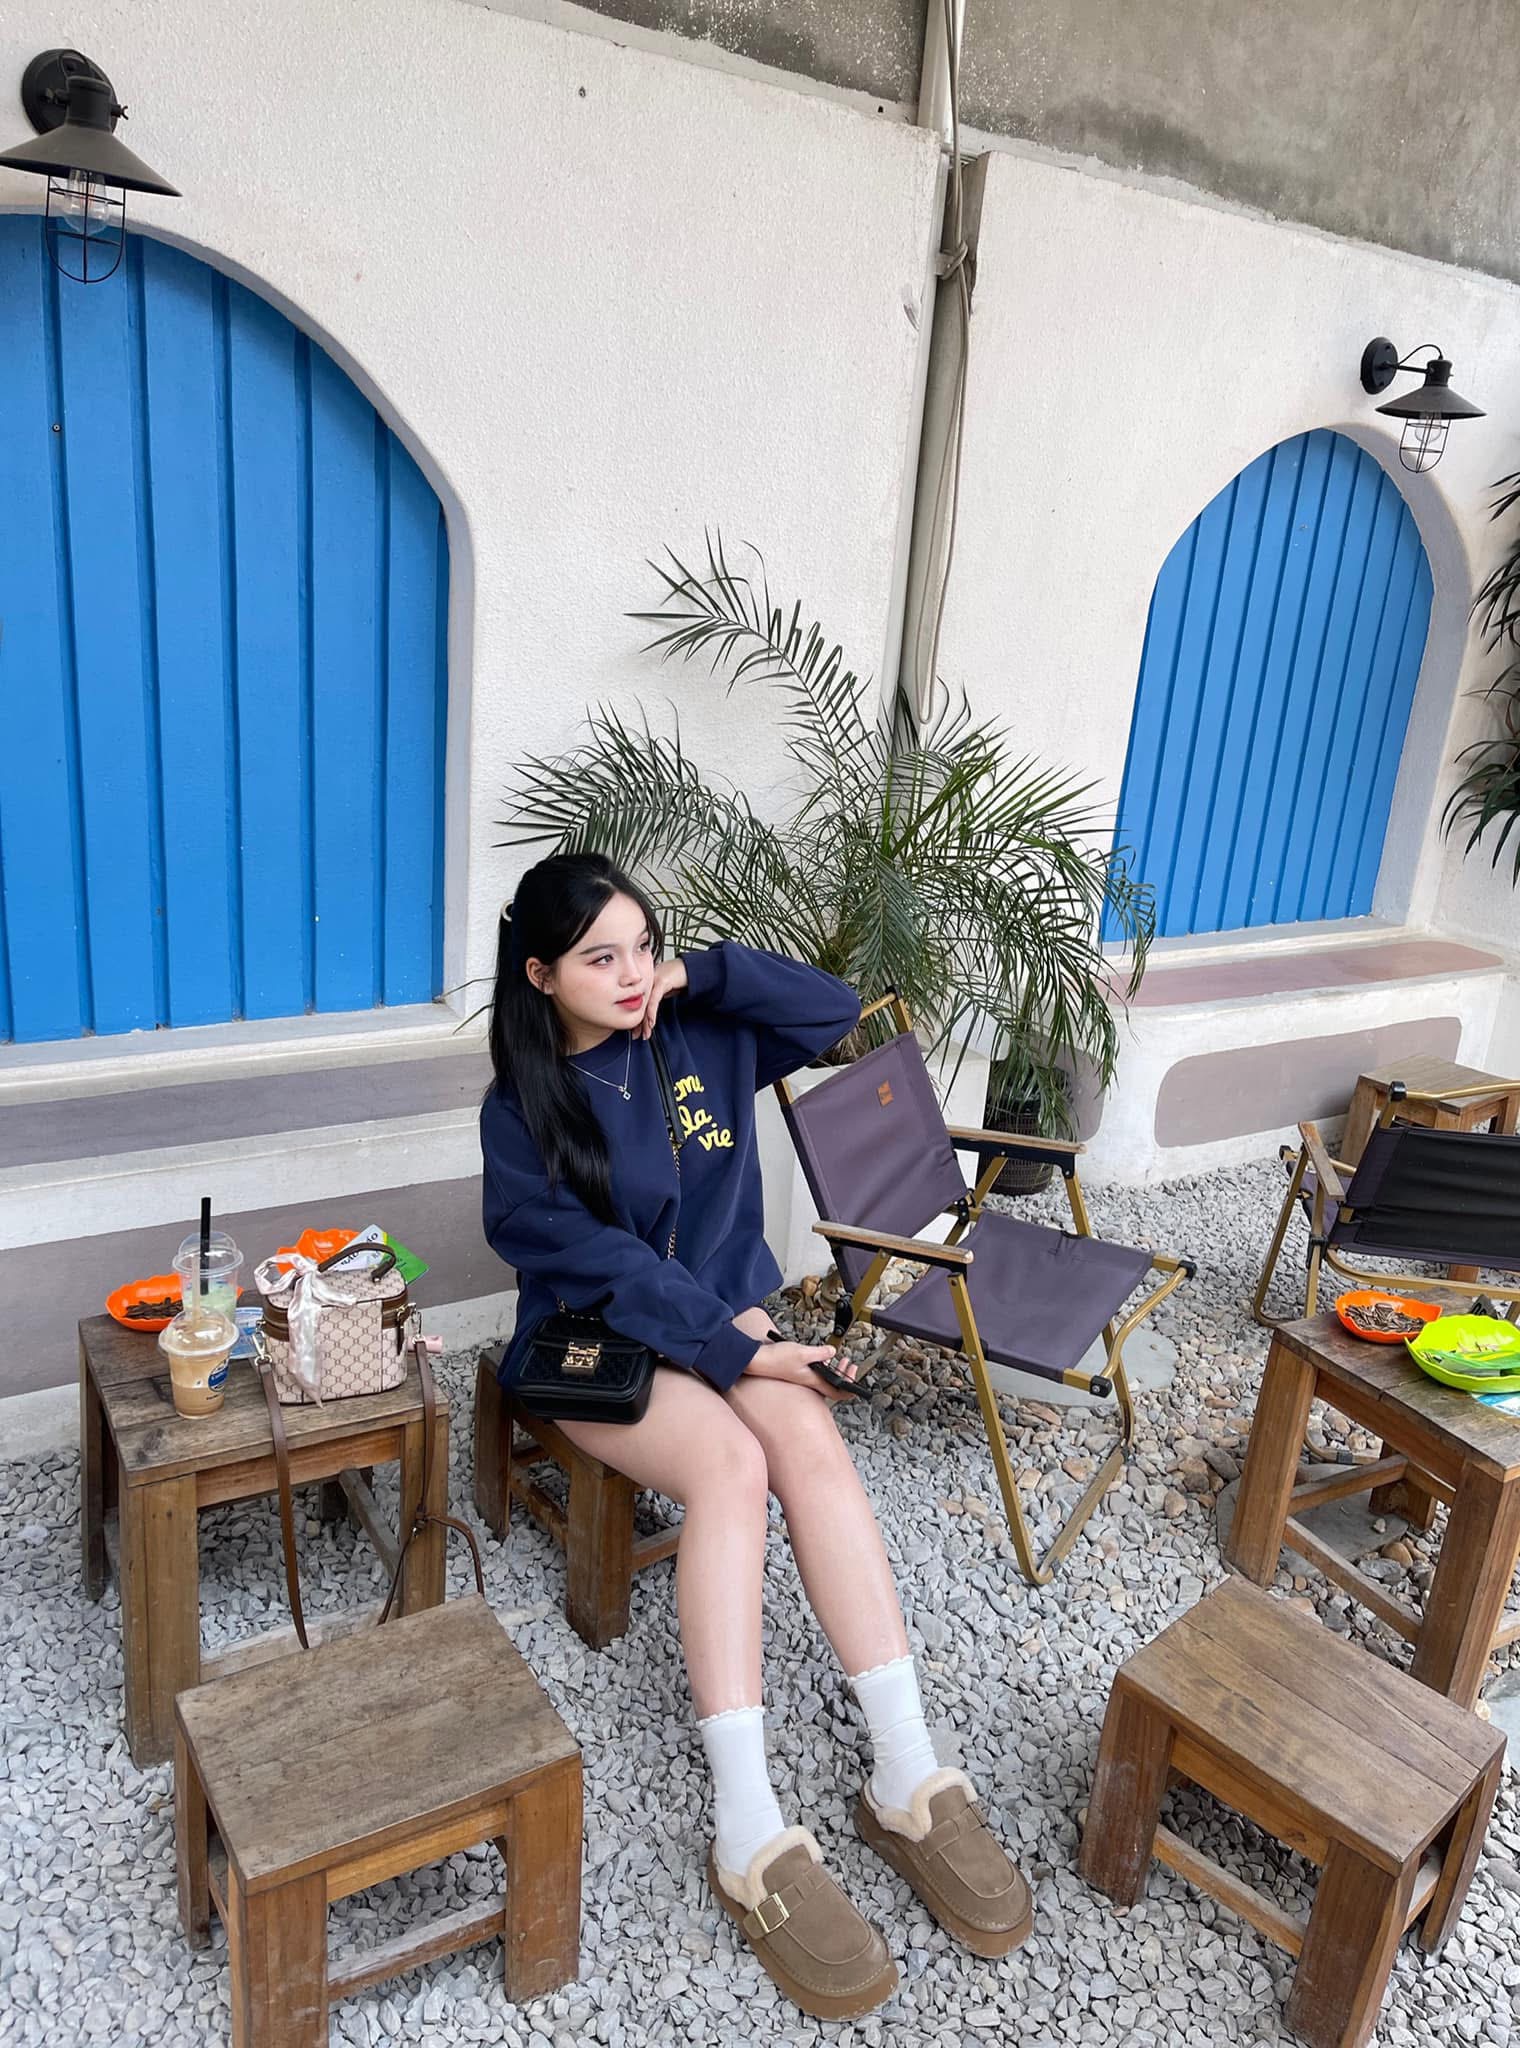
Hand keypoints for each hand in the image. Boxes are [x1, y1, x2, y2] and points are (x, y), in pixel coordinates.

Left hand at [635, 957, 688, 1038]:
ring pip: (645, 1004)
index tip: (635, 1030)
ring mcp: (653, 980)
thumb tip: (650, 1011)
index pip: (638, 1003)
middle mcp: (647, 980)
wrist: (692, 967)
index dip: (637, 1018)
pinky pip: (654, 1000)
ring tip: (646, 1032)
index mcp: (646, 982)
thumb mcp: (666, 989)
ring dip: (645, 1021)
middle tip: (636, 1035)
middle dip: (638, 1023)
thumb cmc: (680, 976)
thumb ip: (657, 997)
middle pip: (639, 1004)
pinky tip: (651, 1022)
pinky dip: (652, 1013)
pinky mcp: (661, 981)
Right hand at [744, 1340, 861, 1401]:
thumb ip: (819, 1353)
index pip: (837, 1392)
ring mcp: (804, 1376)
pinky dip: (823, 1365)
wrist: (756, 1359)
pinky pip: (816, 1371)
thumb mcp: (802, 1353)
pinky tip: (822, 1356)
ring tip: (841, 1359)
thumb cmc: (776, 1359)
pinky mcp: (798, 1369)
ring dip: (835, 1369)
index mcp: (813, 1380)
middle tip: (850, 1365)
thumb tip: (833, 1352)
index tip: (858, 1384)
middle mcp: (810, 1380)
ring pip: (825, 1377)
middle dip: (845, 1375)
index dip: (849, 1391)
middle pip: (833, 1384)